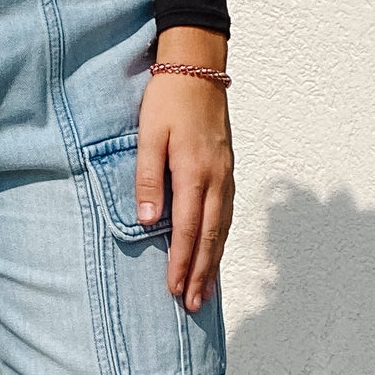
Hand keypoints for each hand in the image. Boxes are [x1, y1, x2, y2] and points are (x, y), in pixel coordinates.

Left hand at [135, 25, 233, 311]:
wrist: (198, 69)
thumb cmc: (167, 101)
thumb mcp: (148, 136)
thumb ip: (147, 178)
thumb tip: (149, 221)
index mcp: (195, 172)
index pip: (187, 228)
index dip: (181, 262)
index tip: (174, 289)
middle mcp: (216, 179)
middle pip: (209, 236)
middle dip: (200, 273)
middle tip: (191, 305)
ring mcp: (226, 175)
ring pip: (222, 228)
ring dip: (212, 262)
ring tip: (204, 292)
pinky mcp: (227, 170)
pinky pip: (227, 214)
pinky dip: (220, 240)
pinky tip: (214, 253)